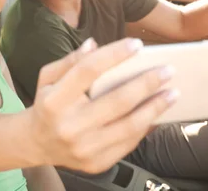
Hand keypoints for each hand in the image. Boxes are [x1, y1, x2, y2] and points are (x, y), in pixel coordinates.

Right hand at [26, 38, 176, 173]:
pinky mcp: (96, 163)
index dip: (114, 55)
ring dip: (155, 108)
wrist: (36, 143)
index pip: (88, 71)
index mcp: (55, 100)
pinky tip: (156, 113)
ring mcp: (84, 148)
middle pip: (117, 101)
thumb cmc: (47, 104)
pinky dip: (146, 127)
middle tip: (167, 71)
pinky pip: (128, 143)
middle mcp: (69, 126)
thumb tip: (94, 44)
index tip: (137, 44)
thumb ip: (70, 61)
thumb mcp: (48, 78)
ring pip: (129, 126)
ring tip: (172, 93)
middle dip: (147, 84)